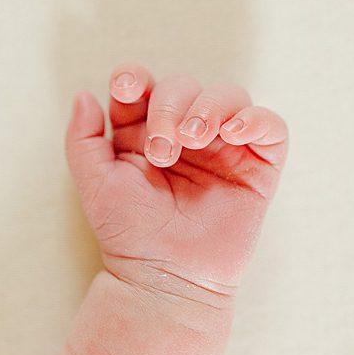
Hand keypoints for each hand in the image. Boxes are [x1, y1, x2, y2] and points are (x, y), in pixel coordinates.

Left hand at [65, 64, 287, 304]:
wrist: (166, 277)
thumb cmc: (130, 236)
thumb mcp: (95, 183)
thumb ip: (83, 138)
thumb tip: (86, 96)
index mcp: (147, 132)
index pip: (146, 85)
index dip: (136, 76)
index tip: (127, 89)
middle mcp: (188, 134)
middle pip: (186, 86)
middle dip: (170, 107)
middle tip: (162, 150)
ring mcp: (227, 149)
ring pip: (230, 96)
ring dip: (209, 107)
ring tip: (194, 139)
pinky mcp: (259, 167)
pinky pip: (270, 126)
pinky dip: (255, 120)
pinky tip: (233, 133)